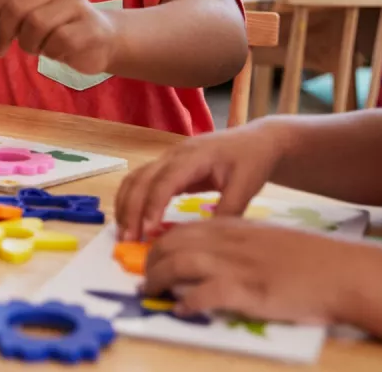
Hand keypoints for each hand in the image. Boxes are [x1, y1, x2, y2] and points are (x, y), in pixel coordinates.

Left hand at [0, 0, 117, 72]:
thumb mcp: (25, 22)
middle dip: (1, 32)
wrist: (104, 40)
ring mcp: (76, 6)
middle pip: (17, 8)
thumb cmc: (58, 29)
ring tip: (38, 48)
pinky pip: (58, 42)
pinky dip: (51, 52)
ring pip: (36, 26)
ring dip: (29, 44)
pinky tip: (57, 52)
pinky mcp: (89, 28)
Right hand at [113, 122, 289, 241]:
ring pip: (135, 178)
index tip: (148, 232)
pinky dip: (132, 200)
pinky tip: (133, 220)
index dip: (153, 205)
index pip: (164, 181)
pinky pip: (141, 181)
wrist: (257, 140)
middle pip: (141, 179)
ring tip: (124, 233)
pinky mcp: (168, 167)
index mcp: (194, 156)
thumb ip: (227, 211)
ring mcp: (168, 159)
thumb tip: (206, 239)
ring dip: (125, 205)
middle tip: (128, 239)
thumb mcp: (246, 186)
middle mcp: (174, 155)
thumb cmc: (252, 160)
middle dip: (131, 209)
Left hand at [144, 219, 369, 323]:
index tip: (153, 257)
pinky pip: (203, 294)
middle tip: (145, 278)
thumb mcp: (270, 242)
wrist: (345, 272)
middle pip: (173, 243)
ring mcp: (237, 265)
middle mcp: (230, 243)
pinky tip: (181, 310)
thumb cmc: (313, 262)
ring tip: (150, 293)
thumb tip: (217, 261)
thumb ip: (242, 246)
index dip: (162, 243)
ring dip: (158, 280)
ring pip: (178, 264)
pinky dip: (186, 302)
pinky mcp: (248, 291)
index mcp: (236, 229)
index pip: (185, 229)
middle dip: (151, 261)